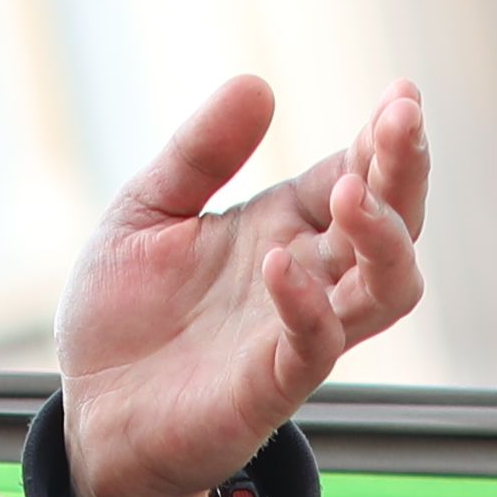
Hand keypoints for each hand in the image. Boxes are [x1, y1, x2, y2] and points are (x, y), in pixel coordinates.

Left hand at [53, 74, 426, 496]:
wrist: (91, 413)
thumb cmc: (125, 318)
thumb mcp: (147, 210)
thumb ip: (199, 153)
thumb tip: (257, 83)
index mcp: (285, 226)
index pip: (357, 174)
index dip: (383, 138)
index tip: (400, 93)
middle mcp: (307, 276)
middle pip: (393, 223)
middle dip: (405, 172)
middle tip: (403, 120)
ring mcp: (295, 332)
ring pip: (386, 288)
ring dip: (384, 237)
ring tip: (353, 193)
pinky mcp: (269, 385)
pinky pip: (314, 346)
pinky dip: (307, 304)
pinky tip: (280, 263)